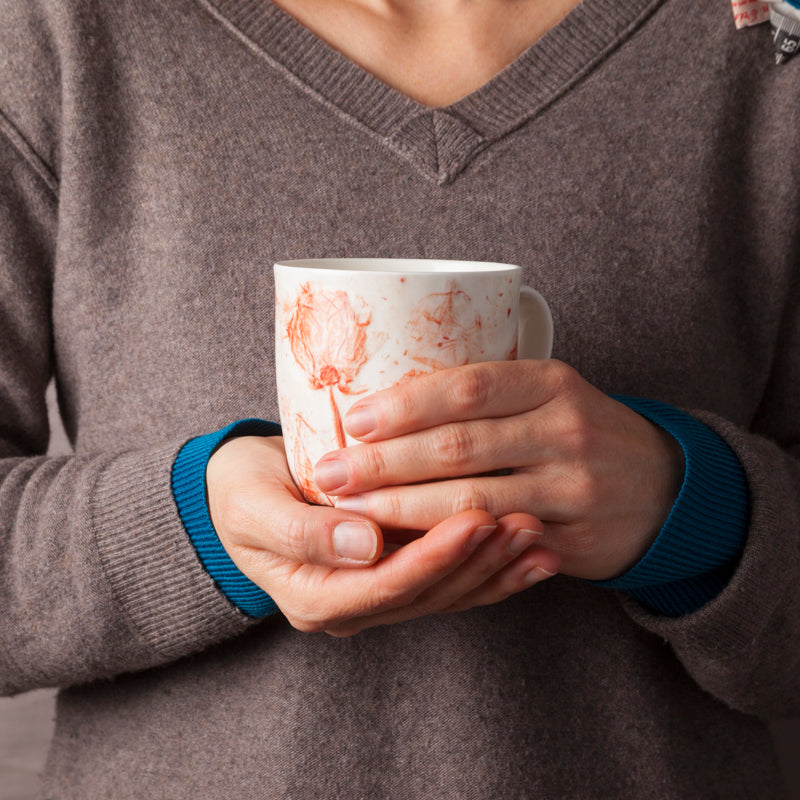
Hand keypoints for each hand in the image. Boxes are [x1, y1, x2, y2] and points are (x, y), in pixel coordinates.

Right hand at [205, 435, 558, 635]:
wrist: (241, 494)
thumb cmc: (241, 494)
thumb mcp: (253, 508)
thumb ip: (301, 531)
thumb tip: (363, 543)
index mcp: (313, 598)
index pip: (386, 585)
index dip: (435, 556)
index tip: (477, 518)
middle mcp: (351, 607)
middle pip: (427, 594)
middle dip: (479, 561)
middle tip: (526, 524)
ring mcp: (375, 597)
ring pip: (446, 592)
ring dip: (495, 565)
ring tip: (538, 533)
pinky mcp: (394, 577)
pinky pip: (449, 579)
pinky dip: (490, 565)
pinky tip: (529, 549)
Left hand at [313, 360, 684, 580]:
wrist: (666, 487)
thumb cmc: (582, 430)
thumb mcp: (550, 393)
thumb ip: (488, 393)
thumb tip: (389, 394)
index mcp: (552, 383)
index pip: (468, 387)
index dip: (405, 404)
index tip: (353, 419)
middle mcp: (566, 431)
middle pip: (460, 447)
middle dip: (385, 463)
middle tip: (329, 473)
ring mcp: (572, 489)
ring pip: (472, 503)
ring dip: (402, 510)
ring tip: (350, 510)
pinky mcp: (573, 541)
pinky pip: (498, 546)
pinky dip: (446, 546)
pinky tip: (403, 545)